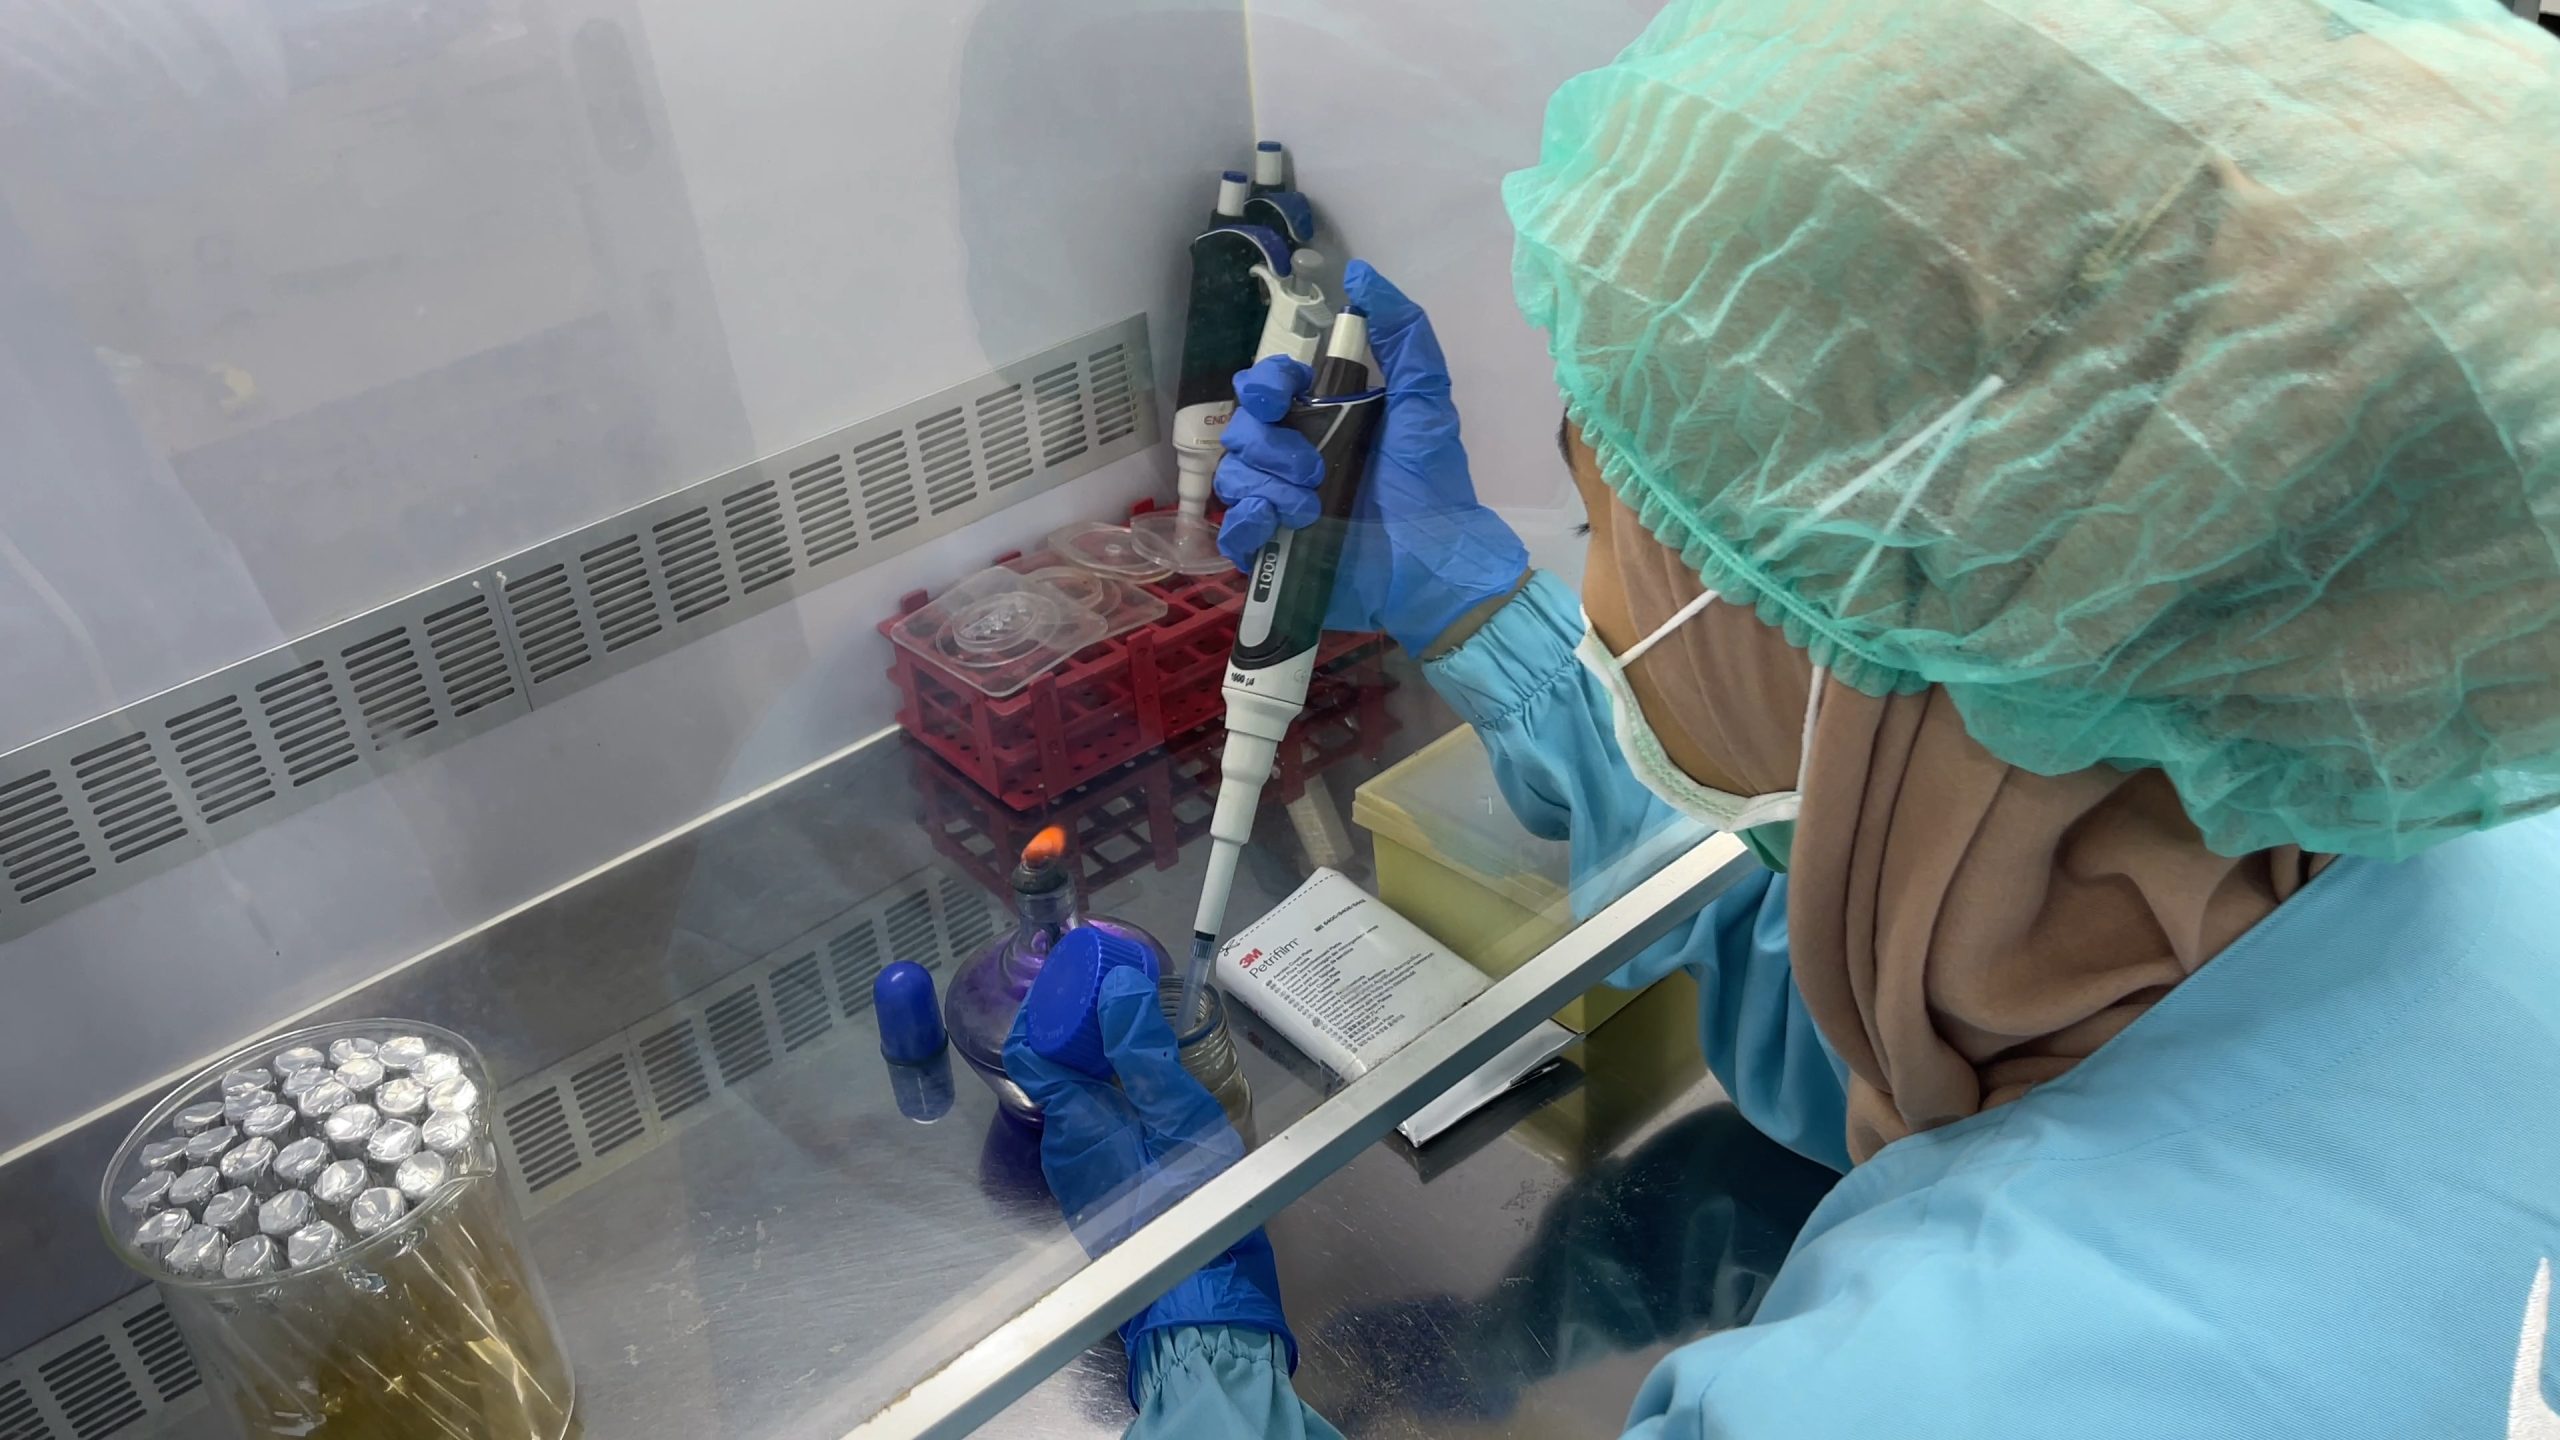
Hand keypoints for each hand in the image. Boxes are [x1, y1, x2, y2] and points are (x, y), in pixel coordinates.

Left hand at [1003, 965, 1294, 1381]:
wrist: (1205, 1290)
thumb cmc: (1194, 1201)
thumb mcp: (1178, 1113)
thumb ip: (1142, 1050)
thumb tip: (1116, 989)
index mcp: (1073, 1120)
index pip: (1032, 1049)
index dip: (1053, 1008)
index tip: (1088, 980)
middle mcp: (1064, 1145)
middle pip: (1056, 1070)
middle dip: (1086, 1029)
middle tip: (1129, 997)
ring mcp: (1081, 1171)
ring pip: (1079, 1098)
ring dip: (1104, 1062)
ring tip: (1146, 1033)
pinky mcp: (1104, 1188)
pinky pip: (1098, 1126)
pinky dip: (1117, 1097)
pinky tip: (1154, 1087)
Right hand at [1215, 261, 1529, 655]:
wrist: (1433, 564)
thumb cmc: (1430, 485)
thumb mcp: (1424, 400)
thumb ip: (1403, 335)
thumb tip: (1360, 276)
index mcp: (1323, 419)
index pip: (1266, 386)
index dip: (1266, 383)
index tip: (1288, 392)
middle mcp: (1293, 457)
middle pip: (1241, 428)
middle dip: (1270, 442)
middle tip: (1313, 467)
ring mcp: (1278, 505)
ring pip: (1234, 475)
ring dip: (1267, 486)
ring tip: (1309, 508)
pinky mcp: (1271, 550)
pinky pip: (1232, 529)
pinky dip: (1247, 523)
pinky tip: (1279, 526)